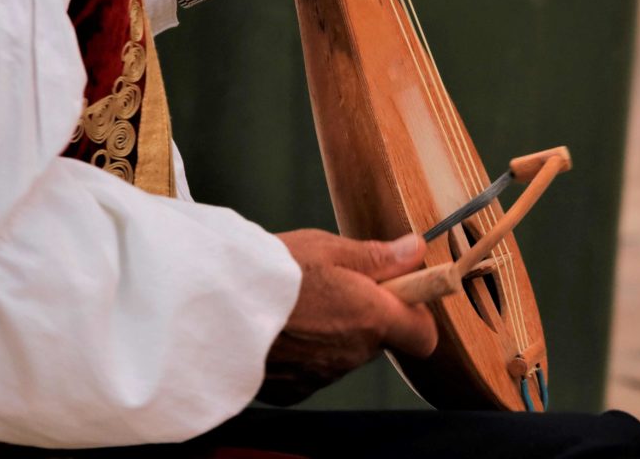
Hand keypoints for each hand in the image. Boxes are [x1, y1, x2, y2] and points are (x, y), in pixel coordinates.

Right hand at [259, 229, 437, 405]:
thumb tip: (415, 251)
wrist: (217, 308)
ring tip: (299, 303)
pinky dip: (304, 352)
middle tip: (334, 284)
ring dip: (332, 331)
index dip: (416, 312)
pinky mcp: (294, 390)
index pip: (423, 334)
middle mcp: (352, 354)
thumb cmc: (270, 273)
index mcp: (371, 317)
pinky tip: (282, 328)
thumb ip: (378, 256)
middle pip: (377, 338)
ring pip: (344, 353)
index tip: (400, 291)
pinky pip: (312, 370)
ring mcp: (323, 376)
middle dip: (364, 313)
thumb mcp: (328, 248)